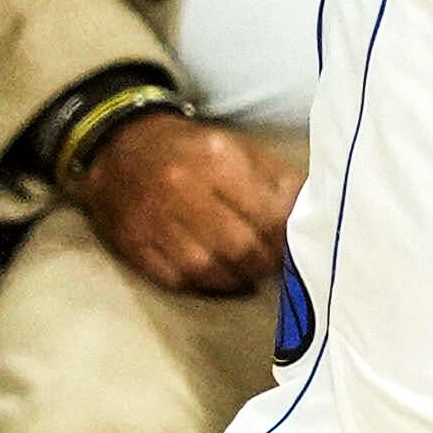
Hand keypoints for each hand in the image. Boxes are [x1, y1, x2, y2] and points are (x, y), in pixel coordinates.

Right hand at [85, 112, 298, 293]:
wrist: (120, 148)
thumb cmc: (191, 148)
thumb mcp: (238, 148)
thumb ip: (276, 180)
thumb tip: (312, 210)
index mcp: (218, 160)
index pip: (268, 216)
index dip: (289, 239)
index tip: (300, 246)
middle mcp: (184, 192)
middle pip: (242, 248)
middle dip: (267, 262)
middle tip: (279, 263)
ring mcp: (156, 225)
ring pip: (211, 271)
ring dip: (240, 278)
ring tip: (254, 271)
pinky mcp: (136, 249)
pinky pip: (180, 281)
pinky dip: (207, 285)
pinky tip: (223, 276)